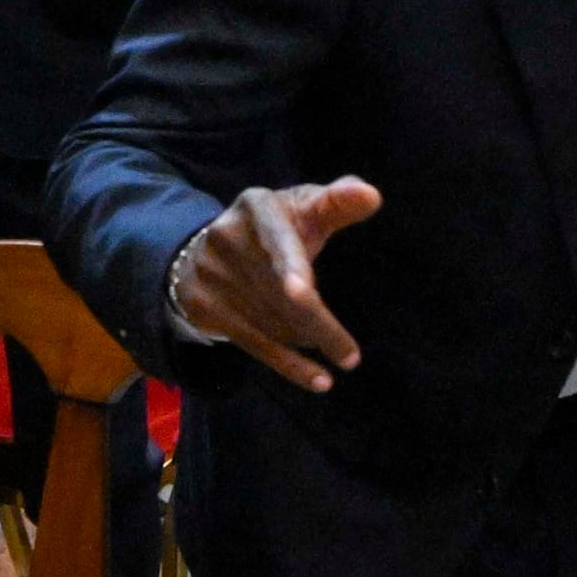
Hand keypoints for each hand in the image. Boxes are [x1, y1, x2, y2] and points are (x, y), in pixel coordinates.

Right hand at [174, 179, 380, 391]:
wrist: (205, 247)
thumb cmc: (275, 227)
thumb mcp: (303, 209)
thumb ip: (338, 203)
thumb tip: (372, 196)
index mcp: (257, 207)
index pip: (279, 239)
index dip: (292, 265)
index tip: (304, 291)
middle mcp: (227, 236)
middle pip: (279, 291)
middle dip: (318, 325)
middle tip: (351, 356)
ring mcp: (211, 273)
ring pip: (271, 320)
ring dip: (309, 340)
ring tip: (338, 352)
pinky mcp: (203, 306)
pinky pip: (254, 342)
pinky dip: (290, 364)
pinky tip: (318, 379)